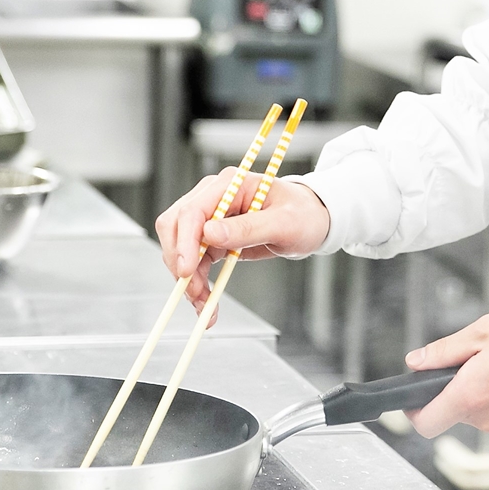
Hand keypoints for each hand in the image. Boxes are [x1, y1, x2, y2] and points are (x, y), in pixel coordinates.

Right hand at [155, 169, 330, 311]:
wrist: (312, 220)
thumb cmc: (303, 215)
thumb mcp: (283, 223)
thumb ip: (248, 228)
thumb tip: (210, 233)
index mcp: (230, 184)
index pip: (193, 210)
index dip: (184, 242)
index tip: (186, 272)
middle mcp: (214, 196)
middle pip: (176, 227)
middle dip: (180, 263)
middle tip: (194, 294)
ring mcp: (211, 216)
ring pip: (180, 247)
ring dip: (187, 279)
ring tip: (204, 305)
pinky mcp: (213, 235)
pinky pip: (193, 260)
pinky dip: (196, 281)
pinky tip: (205, 300)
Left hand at [405, 309, 488, 437]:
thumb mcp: (485, 331)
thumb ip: (445, 350)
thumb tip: (416, 362)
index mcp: (470, 395)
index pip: (426, 423)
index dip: (414, 410)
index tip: (416, 393)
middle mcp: (486, 418)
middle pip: (454, 411)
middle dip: (456, 386)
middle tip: (476, 357)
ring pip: (479, 410)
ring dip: (482, 389)